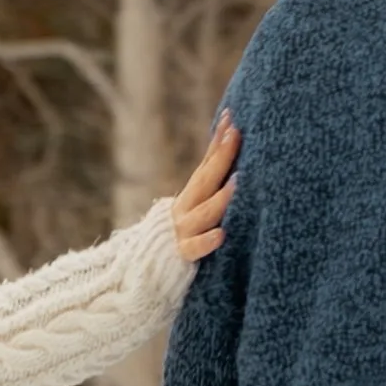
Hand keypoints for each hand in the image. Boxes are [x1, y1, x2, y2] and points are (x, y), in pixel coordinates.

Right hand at [172, 114, 240, 262]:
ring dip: (222, 197)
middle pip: (205, 179)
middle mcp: (185, 208)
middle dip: (222, 156)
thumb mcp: (196, 209)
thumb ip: (211, 188)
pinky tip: (221, 234)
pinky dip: (206, 241)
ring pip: (204, 212)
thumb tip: (234, 159)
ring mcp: (183, 230)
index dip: (218, 141)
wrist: (146, 268)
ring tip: (239, 181)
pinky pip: (194, 248)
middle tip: (236, 134)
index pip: (207, 163)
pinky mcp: (181, 254)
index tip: (231, 117)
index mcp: (191, 196)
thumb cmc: (184, 237)